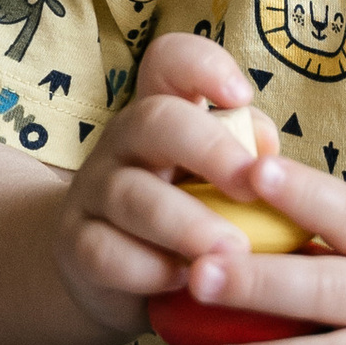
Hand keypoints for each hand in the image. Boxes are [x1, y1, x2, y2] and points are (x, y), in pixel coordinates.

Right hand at [49, 33, 281, 339]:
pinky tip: (184, 283)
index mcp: (163, 113)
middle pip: (155, 121)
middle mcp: (124, 142)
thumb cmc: (184, 211)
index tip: (242, 96)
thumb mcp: (215, 180)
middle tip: (252, 186)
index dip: (203, 66)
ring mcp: (94, 191)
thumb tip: (268, 151)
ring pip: (133, 195)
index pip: (169, 61)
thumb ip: (246, 158)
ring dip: (188, 223)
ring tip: (234, 251)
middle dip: (210, 150)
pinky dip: (150, 270)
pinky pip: (107, 253)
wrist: (106, 270)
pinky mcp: (77, 244)